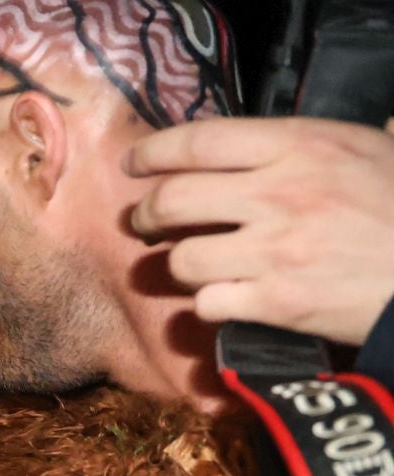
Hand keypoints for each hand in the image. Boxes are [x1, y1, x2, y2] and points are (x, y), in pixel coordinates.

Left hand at [127, 117, 393, 345]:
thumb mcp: (367, 150)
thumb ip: (309, 144)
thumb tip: (266, 142)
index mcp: (300, 146)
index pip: (200, 142)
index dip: (155, 153)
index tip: (135, 164)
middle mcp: (279, 193)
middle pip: (173, 200)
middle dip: (148, 214)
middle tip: (148, 223)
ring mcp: (275, 250)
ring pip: (183, 259)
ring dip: (179, 265)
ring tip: (193, 264)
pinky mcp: (276, 301)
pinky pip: (207, 304)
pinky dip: (207, 305)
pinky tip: (223, 299)